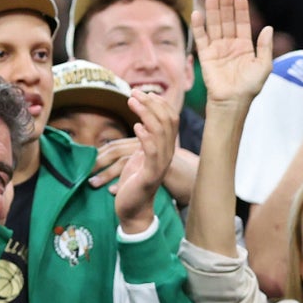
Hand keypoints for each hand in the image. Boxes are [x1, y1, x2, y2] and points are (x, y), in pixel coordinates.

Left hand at [114, 92, 178, 232]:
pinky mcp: (150, 175)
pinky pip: (152, 151)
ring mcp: (161, 164)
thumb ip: (145, 140)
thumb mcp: (140, 156)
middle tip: (134, 93)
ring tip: (131, 102)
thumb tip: (141, 121)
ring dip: (146, 114)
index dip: (159, 103)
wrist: (132, 210)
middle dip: (151, 103)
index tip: (143, 93)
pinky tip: (135, 127)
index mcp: (166, 148)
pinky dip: (145, 136)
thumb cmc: (134, 182)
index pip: (171, 118)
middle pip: (168, 121)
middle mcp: (168, 154)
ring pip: (160, 132)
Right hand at [191, 0, 273, 104]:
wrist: (233, 102)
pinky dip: (199, 26)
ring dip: (213, 10)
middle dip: (225, 5)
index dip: (240, 10)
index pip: (242, 23)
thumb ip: (265, 47)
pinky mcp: (205, 56)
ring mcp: (217, 49)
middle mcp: (230, 45)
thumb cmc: (250, 87)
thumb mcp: (264, 66)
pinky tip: (197, 13)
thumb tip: (268, 28)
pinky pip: (201, 38)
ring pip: (214, 25)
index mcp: (245, 46)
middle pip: (227, 21)